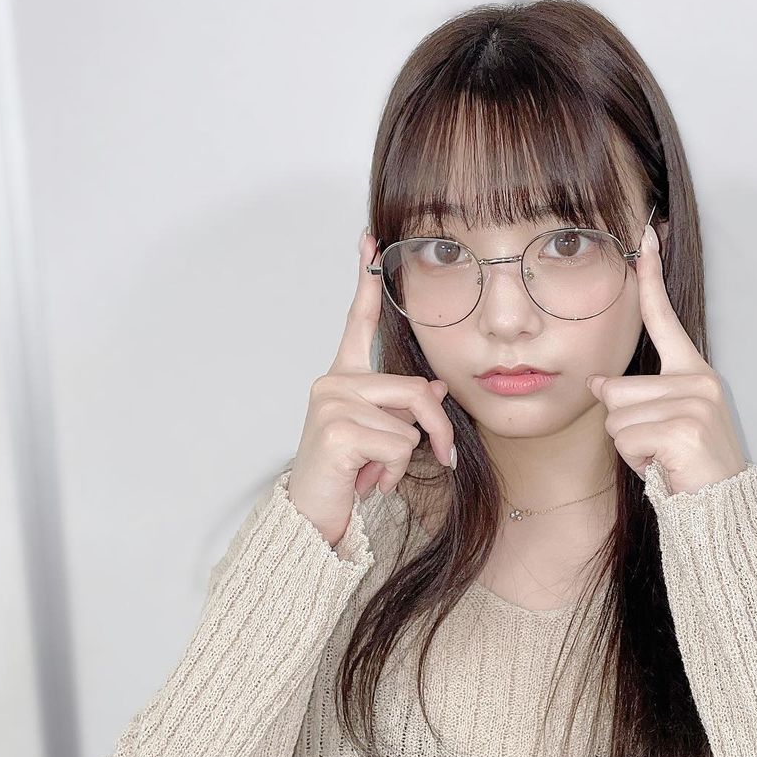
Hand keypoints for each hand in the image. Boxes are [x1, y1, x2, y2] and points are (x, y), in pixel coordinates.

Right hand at [286, 231, 455, 547]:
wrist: (312, 517)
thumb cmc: (347, 476)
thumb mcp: (385, 437)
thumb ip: (406, 409)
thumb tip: (436, 389)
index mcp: (344, 378)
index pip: (357, 322)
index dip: (364, 281)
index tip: (369, 239)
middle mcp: (333, 383)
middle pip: (414, 390)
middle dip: (438, 429)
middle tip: (444, 457)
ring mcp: (331, 403)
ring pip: (408, 425)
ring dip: (404, 459)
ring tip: (373, 472)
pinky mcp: (335, 430)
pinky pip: (396, 445)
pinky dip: (391, 472)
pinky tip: (364, 480)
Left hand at [585, 223, 746, 494]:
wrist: (721, 509)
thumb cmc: (688, 468)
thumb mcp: (658, 425)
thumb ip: (633, 398)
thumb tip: (599, 385)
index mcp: (693, 373)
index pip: (664, 318)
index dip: (651, 277)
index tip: (647, 234)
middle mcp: (698, 381)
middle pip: (617, 388)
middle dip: (624, 425)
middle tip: (658, 447)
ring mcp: (694, 403)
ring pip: (617, 415)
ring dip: (630, 446)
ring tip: (662, 458)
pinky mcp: (684, 428)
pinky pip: (626, 437)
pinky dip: (636, 460)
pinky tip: (664, 467)